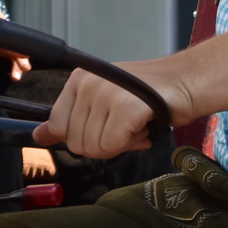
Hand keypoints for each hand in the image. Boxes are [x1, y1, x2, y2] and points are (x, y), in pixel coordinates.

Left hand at [33, 64, 191, 157]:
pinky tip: (144, 127)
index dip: (84, 136)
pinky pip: (112, 146)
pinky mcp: (124, 108)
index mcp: (79, 79)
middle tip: (127, 125)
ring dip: (119, 144)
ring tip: (137, 123)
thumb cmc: (149, 94)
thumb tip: (39, 136)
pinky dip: (131, 144)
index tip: (107, 125)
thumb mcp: (103, 101)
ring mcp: (106, 94)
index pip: (58, 127)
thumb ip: (71, 119)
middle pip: (76, 143)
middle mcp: (88, 83)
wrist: (188, 81)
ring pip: (93, 148)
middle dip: (104, 143)